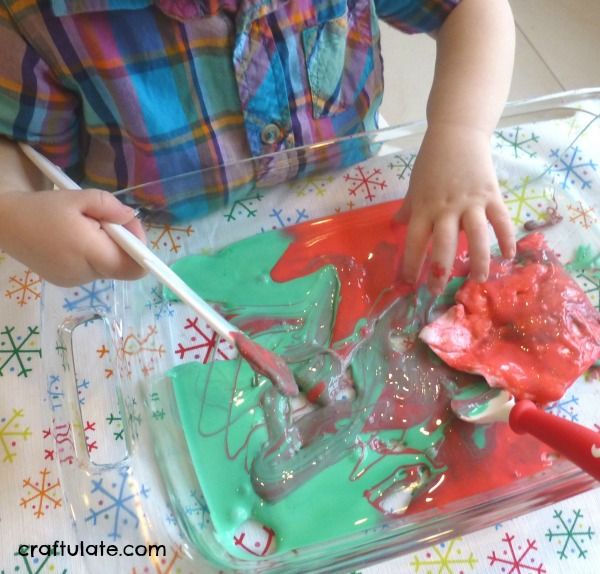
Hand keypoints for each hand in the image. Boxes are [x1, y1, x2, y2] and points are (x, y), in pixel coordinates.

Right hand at [0, 188, 146, 285]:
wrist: (3, 224)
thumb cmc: (42, 208)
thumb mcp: (78, 197)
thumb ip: (110, 207)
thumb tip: (131, 217)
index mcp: (90, 254)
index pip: (134, 268)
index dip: (141, 249)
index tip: (129, 227)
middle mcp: (85, 274)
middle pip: (123, 266)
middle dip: (124, 243)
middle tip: (108, 219)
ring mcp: (75, 282)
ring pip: (109, 268)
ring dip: (108, 248)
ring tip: (87, 226)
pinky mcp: (66, 282)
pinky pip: (93, 269)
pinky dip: (94, 254)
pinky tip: (77, 239)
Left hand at [396, 124, 515, 293]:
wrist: (457, 134)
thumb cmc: (432, 162)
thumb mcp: (414, 186)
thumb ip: (408, 208)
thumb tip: (396, 224)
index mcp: (424, 207)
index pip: (415, 241)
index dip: (412, 263)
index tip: (410, 283)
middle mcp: (446, 208)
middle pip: (443, 244)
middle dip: (440, 270)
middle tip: (439, 291)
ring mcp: (470, 202)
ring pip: (475, 236)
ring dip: (477, 260)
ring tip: (478, 280)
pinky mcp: (491, 195)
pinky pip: (500, 220)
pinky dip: (506, 237)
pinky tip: (509, 255)